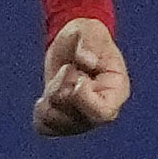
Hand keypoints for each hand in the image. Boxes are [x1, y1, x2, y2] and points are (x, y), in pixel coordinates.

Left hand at [37, 16, 128, 134]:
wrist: (72, 42)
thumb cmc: (87, 35)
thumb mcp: (90, 30)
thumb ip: (91, 42)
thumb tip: (87, 62)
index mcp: (117, 90)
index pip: (103, 114)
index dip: (82, 98)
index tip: (77, 78)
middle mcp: (103, 108)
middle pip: (77, 120)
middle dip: (62, 93)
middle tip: (66, 70)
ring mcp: (83, 116)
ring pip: (58, 125)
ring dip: (50, 101)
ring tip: (58, 80)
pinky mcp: (63, 117)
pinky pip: (46, 128)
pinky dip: (40, 114)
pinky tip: (44, 98)